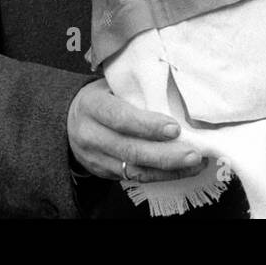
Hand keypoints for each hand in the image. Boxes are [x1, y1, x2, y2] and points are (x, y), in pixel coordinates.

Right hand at [67, 79, 205, 182]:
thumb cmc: (101, 97)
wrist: (70, 120)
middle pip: (129, 149)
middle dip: (165, 155)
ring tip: (195, 164)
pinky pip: (135, 178)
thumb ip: (135, 90)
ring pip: (134, 170)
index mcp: (92, 105)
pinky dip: (161, 176)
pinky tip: (182, 170)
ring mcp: (95, 157)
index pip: (119, 117)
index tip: (174, 128)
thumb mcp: (110, 86)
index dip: (147, 125)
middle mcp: (90, 134)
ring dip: (169, 170)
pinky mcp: (104, 173)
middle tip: (194, 153)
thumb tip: (177, 94)